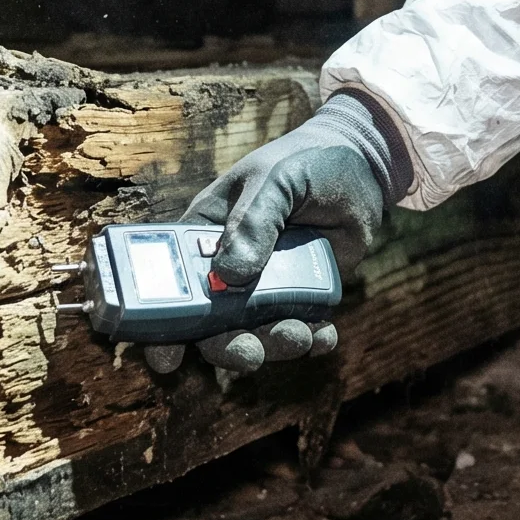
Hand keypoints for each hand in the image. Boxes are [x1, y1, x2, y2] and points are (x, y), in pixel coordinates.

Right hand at [142, 93, 397, 384]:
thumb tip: (230, 276)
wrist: (359, 165)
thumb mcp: (274, 181)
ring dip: (273, 344)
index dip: (159, 326)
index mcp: (202, 239)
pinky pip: (302, 328)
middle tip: (249, 356)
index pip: (170, 286)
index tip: (166, 357)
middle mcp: (227, 270)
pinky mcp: (304, 296)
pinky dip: (312, 339)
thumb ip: (253, 221)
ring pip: (257, 333)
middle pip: (210, 325)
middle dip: (226, 347)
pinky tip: (323, 336)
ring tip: (298, 337)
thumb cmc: (302, 162)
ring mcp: (265, 286)